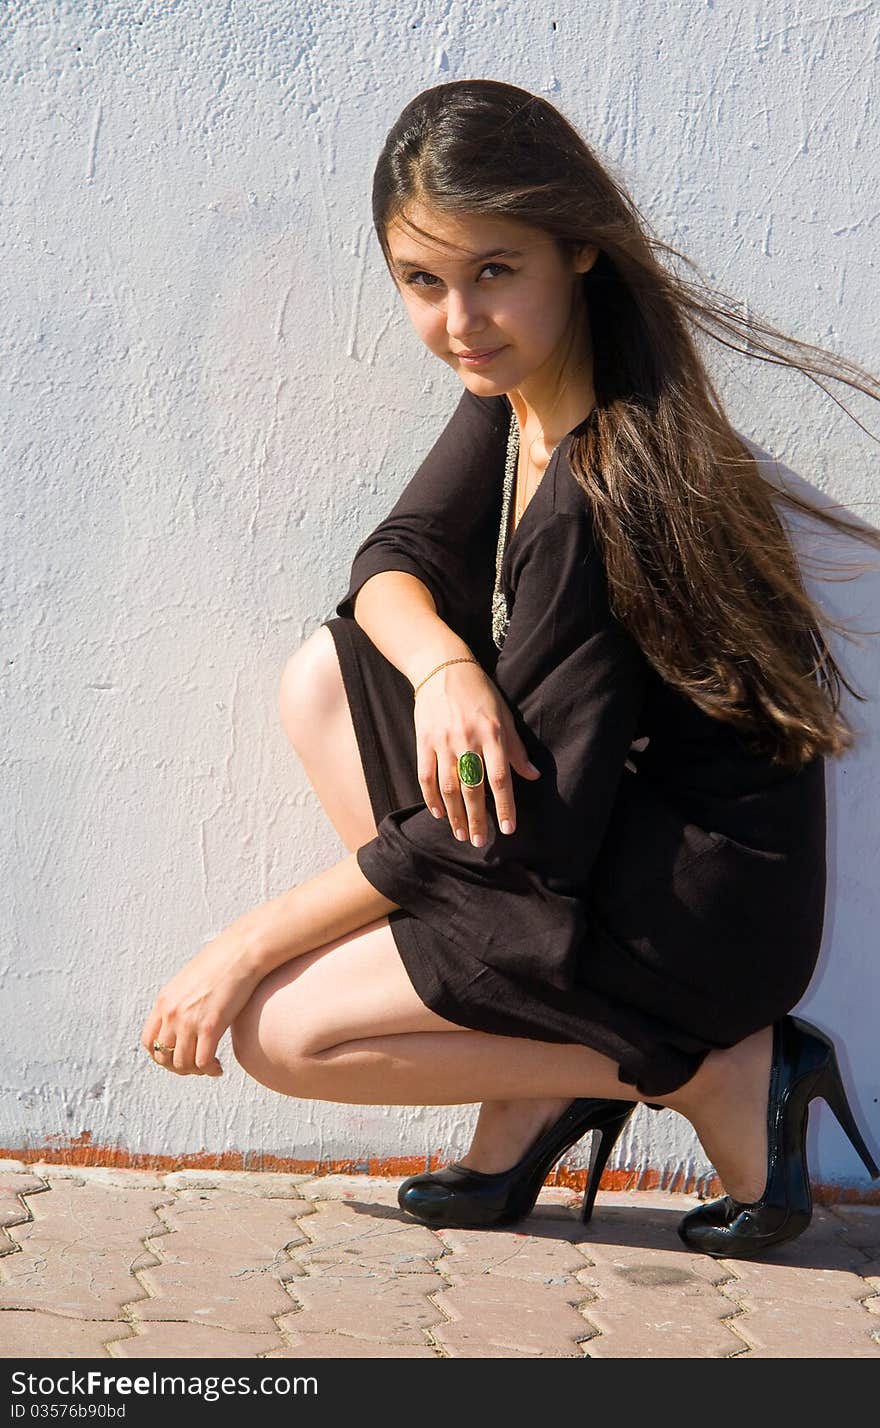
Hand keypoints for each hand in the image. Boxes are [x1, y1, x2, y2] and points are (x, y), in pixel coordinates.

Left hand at [140, 924, 264, 1075]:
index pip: (148, 1042)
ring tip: (209, 1067)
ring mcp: (189, 1020)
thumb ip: (181, 1001)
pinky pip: (202, 1062)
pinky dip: (210, 1070)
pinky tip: (218, 1067)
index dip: (161, 1056)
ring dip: (195, 1071)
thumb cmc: (222, 963)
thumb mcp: (189, 981)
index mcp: (164, 1001)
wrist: (241, 952)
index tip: (177, 1056)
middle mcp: (172, 1013)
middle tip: (195, 1066)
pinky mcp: (210, 1026)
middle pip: (163, 1057)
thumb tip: (186, 1019)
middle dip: (178, 1067)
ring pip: (182, 1064)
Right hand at [413, 658, 540, 847]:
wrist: (442, 667)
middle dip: (477, 819)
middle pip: (473, 789)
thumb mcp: (504, 716)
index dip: (505, 806)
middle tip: (480, 841)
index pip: (501, 778)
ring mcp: (443, 742)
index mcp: (492, 734)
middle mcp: (467, 741)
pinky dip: (432, 798)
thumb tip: (533, 776)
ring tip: (461, 834)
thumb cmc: (479, 692)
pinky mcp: (423, 741)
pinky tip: (439, 813)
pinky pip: (426, 776)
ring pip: (449, 787)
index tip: (509, 828)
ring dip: (455, 815)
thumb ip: (516, 749)